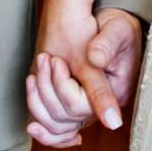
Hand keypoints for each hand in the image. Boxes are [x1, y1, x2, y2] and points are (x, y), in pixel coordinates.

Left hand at [26, 4, 142, 147]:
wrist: (114, 25)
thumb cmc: (118, 26)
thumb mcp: (117, 30)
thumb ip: (106, 45)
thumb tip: (95, 59)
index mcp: (117, 92)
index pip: (81, 106)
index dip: (62, 85)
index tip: (55, 60)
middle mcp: (102, 107)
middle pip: (65, 118)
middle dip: (47, 90)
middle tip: (44, 58)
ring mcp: (89, 108)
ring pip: (56, 125)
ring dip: (39, 101)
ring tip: (37, 70)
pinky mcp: (76, 104)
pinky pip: (56, 125)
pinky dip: (40, 113)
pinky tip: (32, 96)